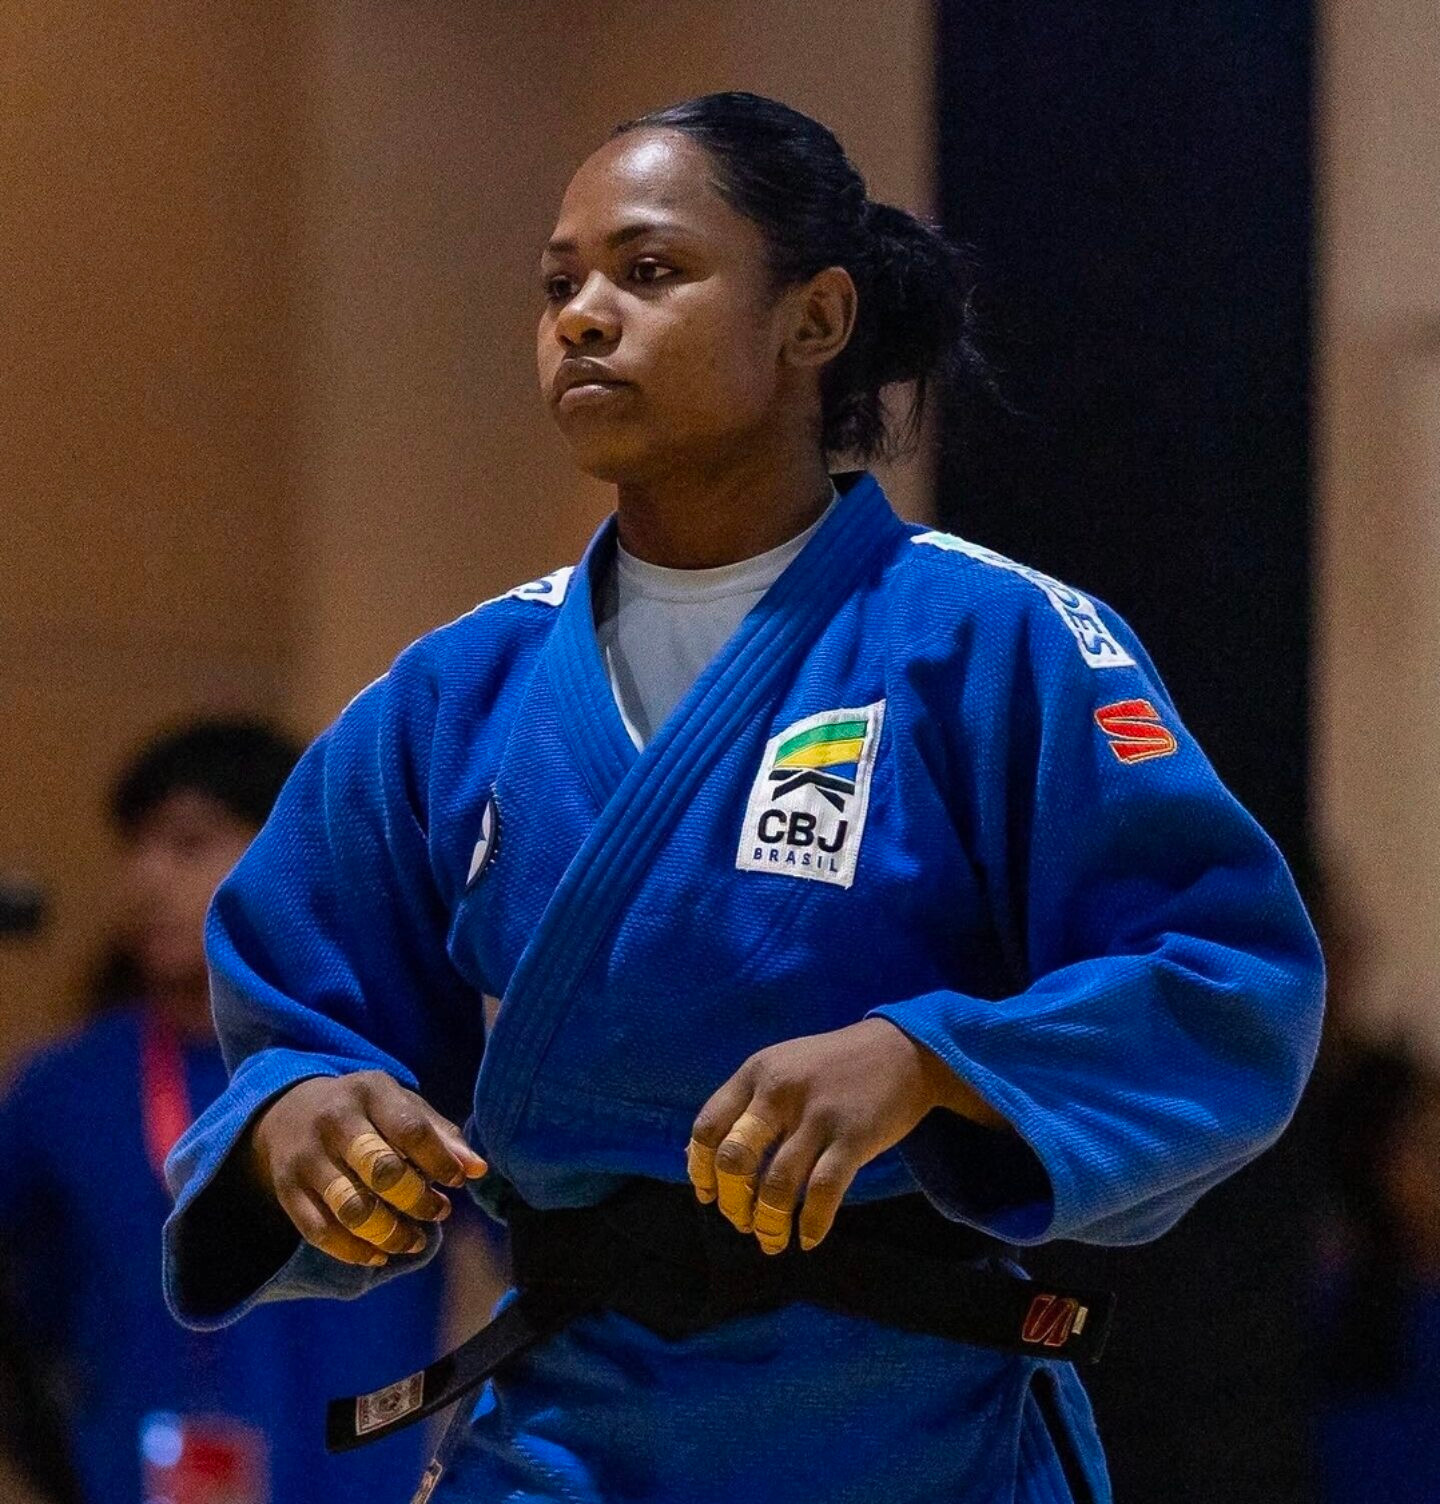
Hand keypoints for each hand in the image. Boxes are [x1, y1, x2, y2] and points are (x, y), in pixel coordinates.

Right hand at [248, 1071, 486, 1267]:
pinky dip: (355, 1251)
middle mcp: (334, 1121)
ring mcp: (307, 1157)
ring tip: (414, 1240)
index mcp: (370, 1091)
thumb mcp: (399, 1104)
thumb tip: (478, 1169)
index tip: (457, 1181)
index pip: (410, 1129)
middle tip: (440, 1212)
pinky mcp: (287, 1190)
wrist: (287, 1109)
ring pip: (352, 1208)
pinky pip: (321, 1232)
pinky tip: (380, 1253)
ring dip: (390, 1233)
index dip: (439, 1160)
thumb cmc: (364, 1111)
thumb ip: (440, 1133)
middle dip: (417, 1199)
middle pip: (381, 1170)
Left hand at [687, 1018, 1004, 1254]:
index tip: (709, 1196)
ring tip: (771, 1239)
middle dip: (732, 1202)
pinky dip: (811, 1224)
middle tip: (742, 1220)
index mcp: (756, 1072)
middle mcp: (780, 1091)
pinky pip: (822, 1193)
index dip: (701, 1170)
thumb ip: (744, 1105)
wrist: (903, 1050)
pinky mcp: (853, 1137)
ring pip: (776, 1186)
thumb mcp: (781, 1069)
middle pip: (735, 1161)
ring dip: (768, 1224)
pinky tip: (808, 1238)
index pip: (708, 1128)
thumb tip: (697, 1159)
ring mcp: (817, 1114)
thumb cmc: (833, 1066)